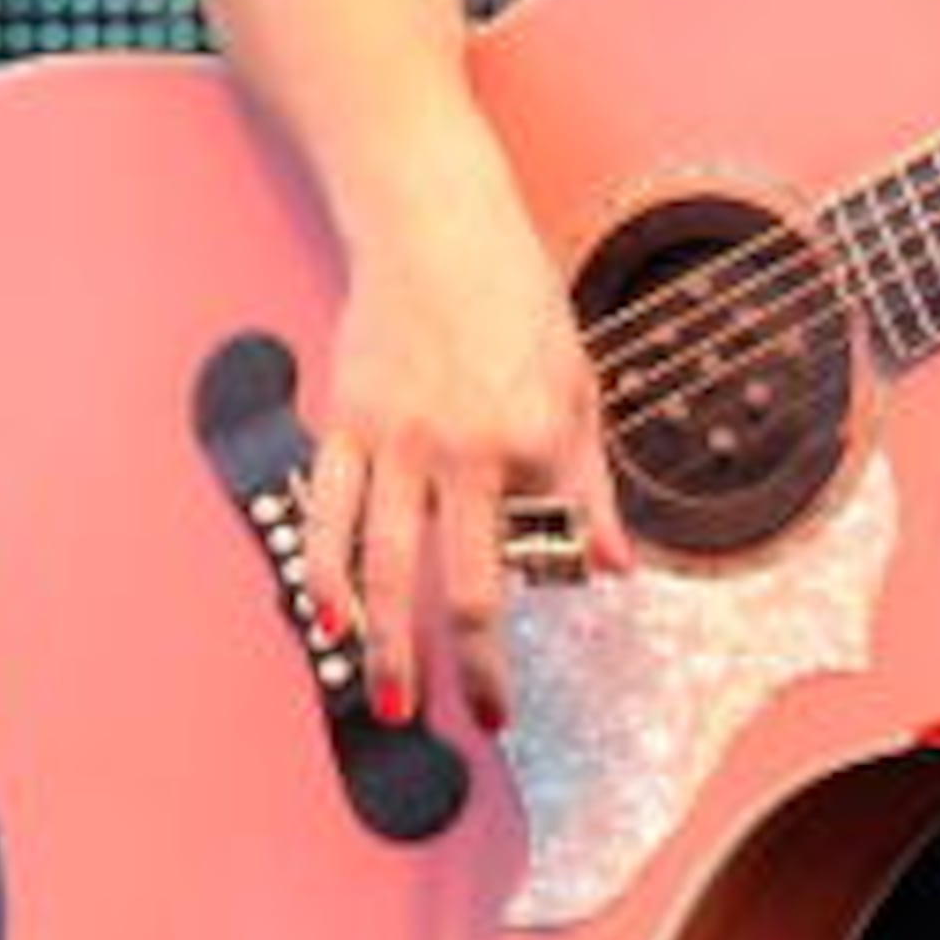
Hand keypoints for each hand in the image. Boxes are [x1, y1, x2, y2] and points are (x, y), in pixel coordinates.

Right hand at [300, 179, 628, 734]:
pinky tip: (326, 621)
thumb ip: (591, 483)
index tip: (517, 696)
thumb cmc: (514, 295)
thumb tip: (615, 568)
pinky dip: (323, 569)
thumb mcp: (578, 383)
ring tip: (390, 704)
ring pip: (387, 560)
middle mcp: (465, 447)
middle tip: (479, 723)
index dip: (533, 620)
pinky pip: (329, 509)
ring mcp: (398, 436)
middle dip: (469, 665)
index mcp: (534, 440)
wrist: (433, 216)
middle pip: (463, 583)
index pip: (542, 555)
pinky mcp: (348, 420)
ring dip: (388, 643)